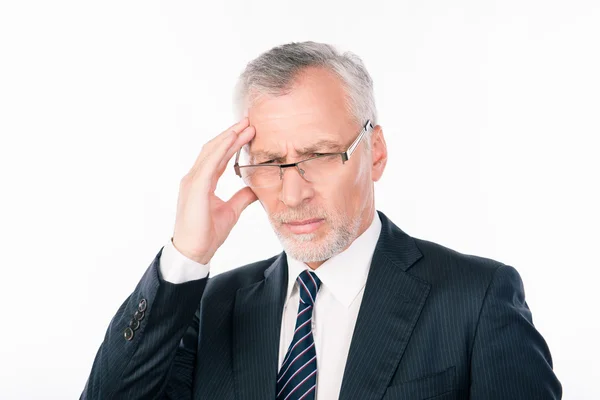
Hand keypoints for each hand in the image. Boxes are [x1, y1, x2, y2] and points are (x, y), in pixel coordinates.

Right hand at [172, 118, 257, 263]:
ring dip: (228, 137)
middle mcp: (195, 178)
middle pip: (214, 149)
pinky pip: (209, 164)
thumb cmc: (207, 234)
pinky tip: (232, 139)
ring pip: (211, 151)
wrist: (194, 252)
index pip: (219, 156)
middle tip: (249, 121)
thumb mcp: (231, 211)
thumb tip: (255, 189)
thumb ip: (241, 197)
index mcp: (202, 182)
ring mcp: (192, 181)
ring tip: (245, 126)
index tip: (248, 132)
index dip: (233, 143)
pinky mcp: (195, 188)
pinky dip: (221, 149)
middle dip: (231, 134)